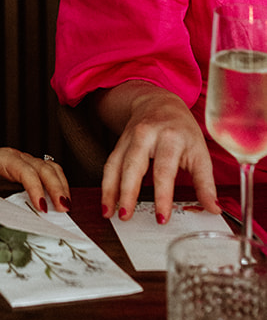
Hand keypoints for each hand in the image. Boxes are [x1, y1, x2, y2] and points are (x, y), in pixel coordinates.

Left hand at [0, 144, 71, 215]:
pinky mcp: (29, 168)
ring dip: (61, 185)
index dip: (36, 188)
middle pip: (44, 167)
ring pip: (50, 167)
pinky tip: (62, 199)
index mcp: (3, 159)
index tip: (42, 208)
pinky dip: (59, 184)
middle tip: (63, 209)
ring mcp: (25, 161)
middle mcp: (17, 157)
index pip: (26, 171)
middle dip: (56, 187)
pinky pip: (50, 171)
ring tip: (66, 206)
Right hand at [99, 86, 219, 222]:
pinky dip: (106, 185)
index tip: (162, 217)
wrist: (159, 102)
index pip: (164, 170)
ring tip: (109, 213)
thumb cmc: (182, 130)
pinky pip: (109, 164)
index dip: (162, 195)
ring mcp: (129, 138)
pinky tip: (106, 202)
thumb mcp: (200, 152)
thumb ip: (205, 182)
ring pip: (116, 164)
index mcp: (171, 138)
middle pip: (134, 166)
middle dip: (128, 192)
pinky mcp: (119, 142)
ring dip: (111, 190)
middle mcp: (146, 135)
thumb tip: (213, 209)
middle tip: (126, 216)